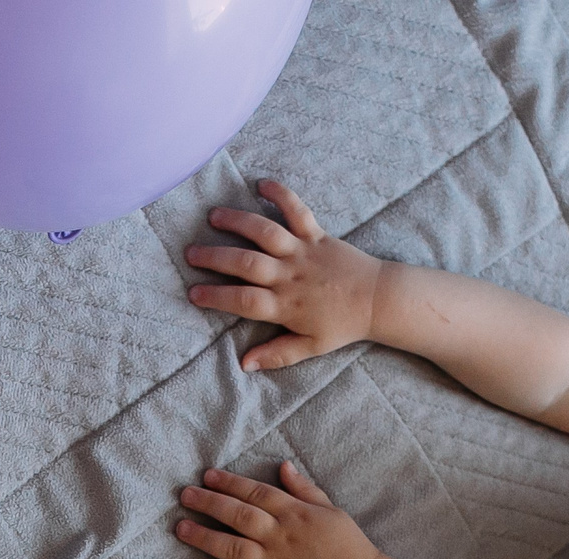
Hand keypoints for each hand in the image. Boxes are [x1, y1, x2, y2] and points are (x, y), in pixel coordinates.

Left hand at [175, 461, 382, 558]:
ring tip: (181, 529)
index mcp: (295, 513)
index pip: (256, 492)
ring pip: (234, 549)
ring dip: (205, 538)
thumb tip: (282, 465)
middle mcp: (281, 537)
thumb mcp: (330, 509)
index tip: (206, 476)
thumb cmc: (349, 545)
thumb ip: (304, 488)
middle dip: (209, 504)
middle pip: (239, 516)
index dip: (229, 483)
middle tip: (184, 496)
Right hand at [186, 181, 383, 371]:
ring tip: (213, 216)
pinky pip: (297, 210)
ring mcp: (303, 253)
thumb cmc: (342, 325)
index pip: (243, 302)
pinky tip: (260, 184)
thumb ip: (276, 355)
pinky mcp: (317, 235)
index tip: (193, 294)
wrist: (378, 300)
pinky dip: (281, 194)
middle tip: (190, 253)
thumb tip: (244, 364)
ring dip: (237, 222)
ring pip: (265, 233)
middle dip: (214, 258)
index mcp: (285, 306)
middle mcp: (290, 277)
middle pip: (245, 264)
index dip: (215, 297)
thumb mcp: (310, 348)